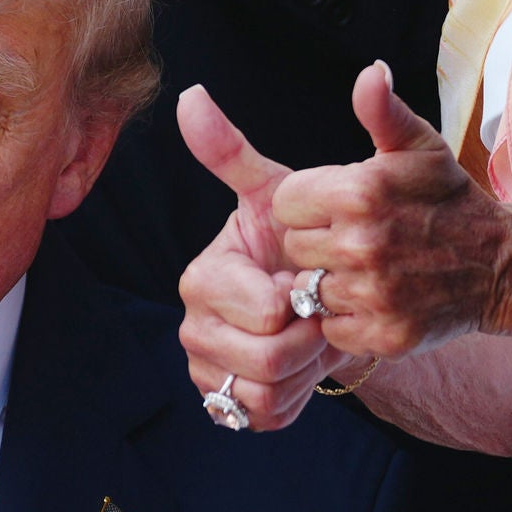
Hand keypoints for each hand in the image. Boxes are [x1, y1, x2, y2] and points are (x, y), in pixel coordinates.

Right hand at [176, 84, 356, 430]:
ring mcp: (205, 367)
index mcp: (200, 275)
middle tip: (323, 313)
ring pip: (264, 392)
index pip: (263, 309)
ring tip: (314, 337)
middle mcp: (191, 324)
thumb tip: (189, 95)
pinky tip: (304, 367)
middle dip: (311, 339)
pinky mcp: (224, 403)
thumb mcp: (281, 193)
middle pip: (265, 358)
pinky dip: (296, 397)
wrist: (319, 292)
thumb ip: (232, 151)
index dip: (303, 303)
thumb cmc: (300, 240)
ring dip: (307, 369)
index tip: (314, 280)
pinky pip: (263, 416)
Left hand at [272, 63, 511, 359]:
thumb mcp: (419, 147)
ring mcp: (373, 293)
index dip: (308, 204)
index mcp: (360, 192)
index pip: (284, 203)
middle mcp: (362, 243)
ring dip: (333, 281)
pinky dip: (347, 318)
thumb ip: (382, 111)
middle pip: (293, 247)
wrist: (503, 264)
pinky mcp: (382, 334)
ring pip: (310, 289)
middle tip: (361, 238)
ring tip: (371, 268)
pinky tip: (376, 299)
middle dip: (318, 241)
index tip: (340, 207)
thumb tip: (369, 73)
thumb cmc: (450, 200)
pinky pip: (330, 327)